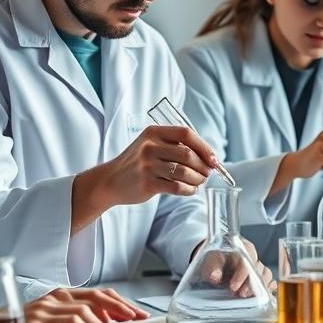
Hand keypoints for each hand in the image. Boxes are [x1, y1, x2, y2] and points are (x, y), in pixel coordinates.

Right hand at [0, 287, 148, 322]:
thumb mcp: (56, 318)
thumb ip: (78, 317)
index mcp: (64, 294)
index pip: (99, 295)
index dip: (120, 304)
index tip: (137, 314)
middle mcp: (56, 298)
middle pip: (93, 302)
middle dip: (116, 314)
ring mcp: (44, 310)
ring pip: (78, 316)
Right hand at [83, 125, 216, 210]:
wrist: (110, 181)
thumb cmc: (137, 164)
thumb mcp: (151, 146)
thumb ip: (174, 146)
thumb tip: (208, 157)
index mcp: (154, 132)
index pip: (186, 133)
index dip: (204, 146)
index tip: (213, 159)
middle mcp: (150, 146)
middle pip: (188, 154)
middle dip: (203, 166)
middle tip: (207, 173)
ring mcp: (147, 165)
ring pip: (184, 172)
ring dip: (197, 179)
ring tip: (199, 182)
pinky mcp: (147, 183)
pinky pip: (177, 187)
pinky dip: (189, 190)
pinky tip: (190, 190)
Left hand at [191, 237, 275, 296]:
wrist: (215, 267)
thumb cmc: (215, 262)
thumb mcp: (211, 263)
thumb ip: (213, 268)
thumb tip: (215, 276)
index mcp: (241, 248)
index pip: (246, 259)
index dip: (241, 273)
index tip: (233, 286)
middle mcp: (252, 257)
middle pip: (258, 268)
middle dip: (250, 283)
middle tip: (241, 294)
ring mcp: (257, 268)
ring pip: (265, 274)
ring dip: (258, 287)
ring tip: (248, 296)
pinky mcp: (260, 278)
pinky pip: (269, 282)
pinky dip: (267, 288)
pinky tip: (264, 294)